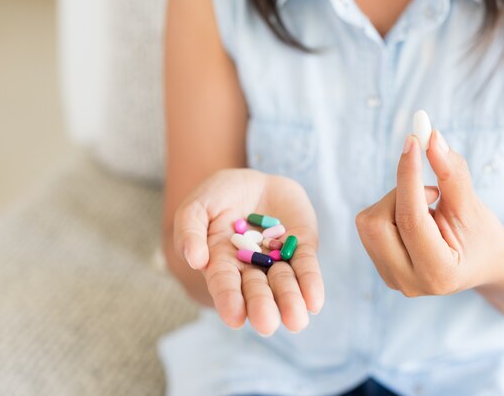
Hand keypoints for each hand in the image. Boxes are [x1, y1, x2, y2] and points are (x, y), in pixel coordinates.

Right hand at [174, 169, 323, 334]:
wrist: (253, 179)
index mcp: (221, 264)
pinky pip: (307, 265)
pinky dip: (311, 283)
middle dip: (262, 307)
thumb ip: (189, 231)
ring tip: (296, 321)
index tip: (235, 318)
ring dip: (290, 301)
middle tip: (267, 324)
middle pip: (257, 290)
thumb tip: (196, 261)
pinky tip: (314, 301)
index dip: (229, 301)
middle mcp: (251, 269)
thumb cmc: (218, 196)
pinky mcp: (302, 246)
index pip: (225, 285)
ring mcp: (278, 259)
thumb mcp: (196, 207)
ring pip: (285, 283)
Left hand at [355, 130, 503, 296]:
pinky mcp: (381, 269)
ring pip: (369, 222)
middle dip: (400, 193)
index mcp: (438, 273)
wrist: (484, 265)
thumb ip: (451, 173)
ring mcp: (392, 279)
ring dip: (395, 202)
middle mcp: (409, 284)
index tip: (413, 140)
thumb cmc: (482, 235)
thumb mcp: (472, 206)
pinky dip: (390, 212)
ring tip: (428, 210)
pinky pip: (369, 227)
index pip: (410, 218)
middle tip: (432, 190)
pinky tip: (415, 222)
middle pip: (377, 222)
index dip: (408, 176)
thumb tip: (431, 138)